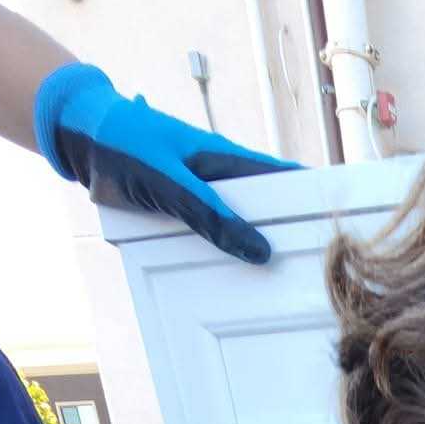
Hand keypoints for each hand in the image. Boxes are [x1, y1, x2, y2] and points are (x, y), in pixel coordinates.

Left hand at [34, 63, 298, 264]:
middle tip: (324, 271)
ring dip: (260, 253)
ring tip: (290, 287)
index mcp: (227, 160)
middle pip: (269, 210)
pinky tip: (240, 282)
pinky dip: (229, 257)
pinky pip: (215, 238)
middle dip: (294, 237)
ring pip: (242, 228)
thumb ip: (211, 216)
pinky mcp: (185, 212)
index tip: (344, 225)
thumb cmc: (124, 144)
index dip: (313, 200)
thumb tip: (259, 251)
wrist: (80, 135)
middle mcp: (222, 179)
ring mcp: (204, 197)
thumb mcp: (169, 182)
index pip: (284, 180)